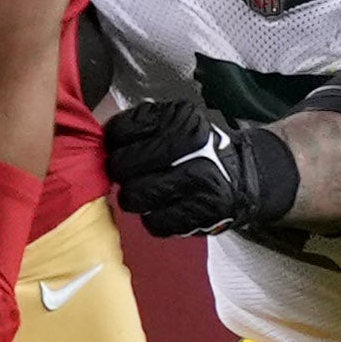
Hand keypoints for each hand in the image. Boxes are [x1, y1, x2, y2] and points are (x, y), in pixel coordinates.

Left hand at [105, 96, 300, 236]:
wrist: (244, 176)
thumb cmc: (197, 150)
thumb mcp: (173, 123)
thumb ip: (138, 129)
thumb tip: (97, 144)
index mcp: (177, 118)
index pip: (119, 132)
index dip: (112, 146)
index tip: (121, 151)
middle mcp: (189, 144)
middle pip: (122, 166)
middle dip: (121, 175)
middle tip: (132, 176)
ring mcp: (197, 178)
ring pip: (134, 196)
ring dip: (135, 199)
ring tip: (149, 193)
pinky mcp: (202, 211)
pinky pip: (154, 223)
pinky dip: (154, 220)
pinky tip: (166, 209)